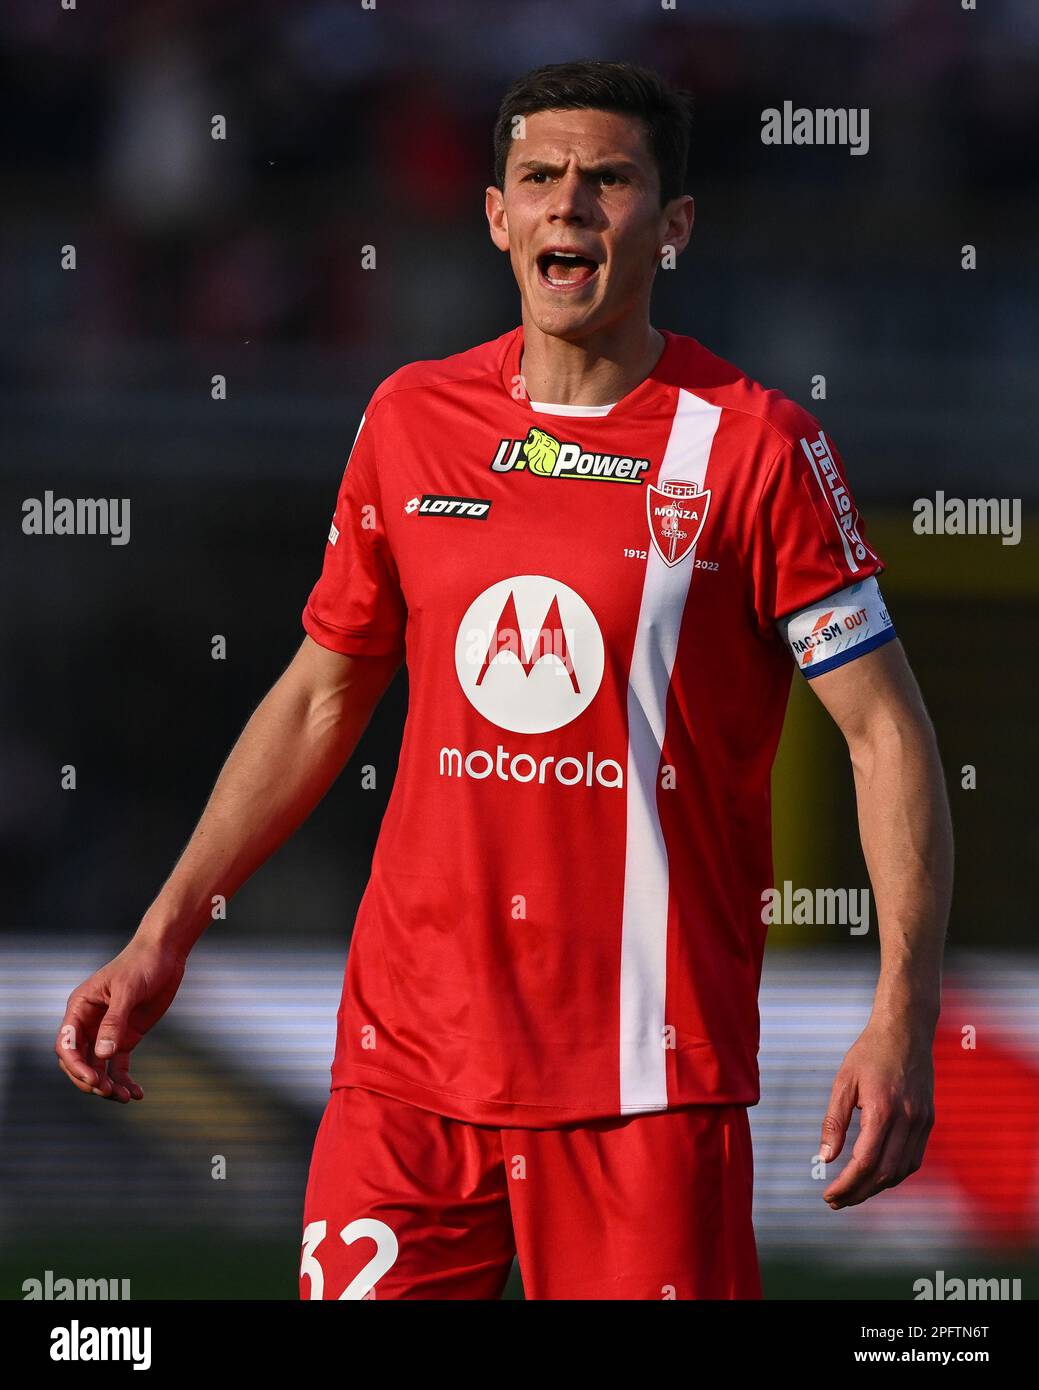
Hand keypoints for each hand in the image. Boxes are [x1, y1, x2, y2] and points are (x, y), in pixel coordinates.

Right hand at [55, 935, 187, 1102]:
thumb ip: (115, 1021)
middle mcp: (90, 1023)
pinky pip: (119, 1065)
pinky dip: (125, 1081)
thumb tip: (103, 1055)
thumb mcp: (128, 990)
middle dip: (91, 1080)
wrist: (165, 953)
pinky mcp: (126, 1036)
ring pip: (99, 1068)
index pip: (67, 1044)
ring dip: (108, 1086)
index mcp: (80, 1008)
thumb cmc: (142, 964)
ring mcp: (108, 1032)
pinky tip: (137, 1094)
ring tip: (126, 1097)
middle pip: (80, 1061)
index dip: (76, 1066)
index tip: (94, 1080)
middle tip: (109, 1093)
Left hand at [817, 1020, 935, 1208]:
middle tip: (835, 1201)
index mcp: (883, 1110)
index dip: (846, 1185)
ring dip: (877, 1188)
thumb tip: (825, 1158)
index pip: (865, 1162)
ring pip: (901, 1171)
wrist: (906, 1031)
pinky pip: (913, 1158)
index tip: (828, 1196)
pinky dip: (894, 1173)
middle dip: (859, 1193)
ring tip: (852, 1192)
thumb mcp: (843, 1082)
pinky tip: (876, 1175)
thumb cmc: (870, 1053)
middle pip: (884, 1174)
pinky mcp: (928, 1121)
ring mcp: (922, 1122)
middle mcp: (908, 1120)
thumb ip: (834, 1121)